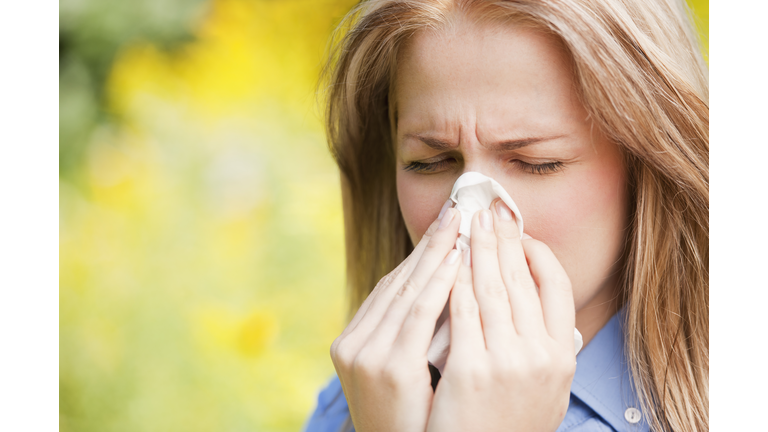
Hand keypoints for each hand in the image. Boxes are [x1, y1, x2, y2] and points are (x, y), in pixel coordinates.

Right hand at [330, 204, 462, 431]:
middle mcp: (355, 343)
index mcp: (354, 343)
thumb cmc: (410, 423)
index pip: (391, 288)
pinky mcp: (390, 367)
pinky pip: (419, 313)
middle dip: (429, 243)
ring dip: (436, 253)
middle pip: (397, 281)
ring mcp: (367, 354)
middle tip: (454, 209)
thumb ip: (413, 336)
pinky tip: (458, 258)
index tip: (444, 227)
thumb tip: (444, 295)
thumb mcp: (403, 375)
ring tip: (460, 223)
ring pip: (408, 290)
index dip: (419, 255)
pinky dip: (439, 282)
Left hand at [427, 199, 575, 431]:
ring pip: (489, 287)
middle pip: (520, 279)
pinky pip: (461, 310)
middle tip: (489, 208)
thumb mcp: (545, 392)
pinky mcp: (471, 370)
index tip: (519, 232)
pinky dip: (454, 279)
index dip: (536, 252)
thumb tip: (555, 318)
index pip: (557, 286)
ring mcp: (507, 362)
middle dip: (502, 237)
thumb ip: (550, 353)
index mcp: (562, 357)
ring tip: (467, 223)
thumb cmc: (509, 426)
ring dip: (476, 249)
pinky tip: (446, 259)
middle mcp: (541, 356)